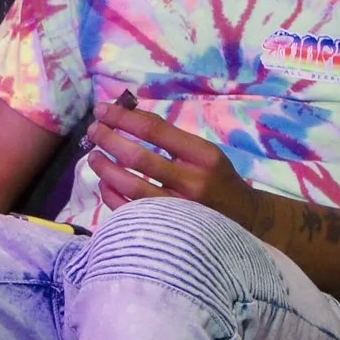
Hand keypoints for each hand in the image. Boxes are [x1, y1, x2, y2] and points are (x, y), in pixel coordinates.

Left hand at [83, 100, 259, 226]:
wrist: (247, 220)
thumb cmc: (218, 180)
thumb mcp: (205, 153)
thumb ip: (171, 138)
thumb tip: (126, 115)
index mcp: (204, 156)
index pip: (156, 131)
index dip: (124, 118)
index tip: (102, 109)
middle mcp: (192, 182)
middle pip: (139, 158)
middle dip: (109, 140)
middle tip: (93, 130)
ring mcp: (179, 209)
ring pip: (131, 187)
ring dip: (105, 168)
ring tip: (93, 155)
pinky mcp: (167, 229)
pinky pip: (129, 211)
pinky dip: (111, 195)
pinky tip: (104, 182)